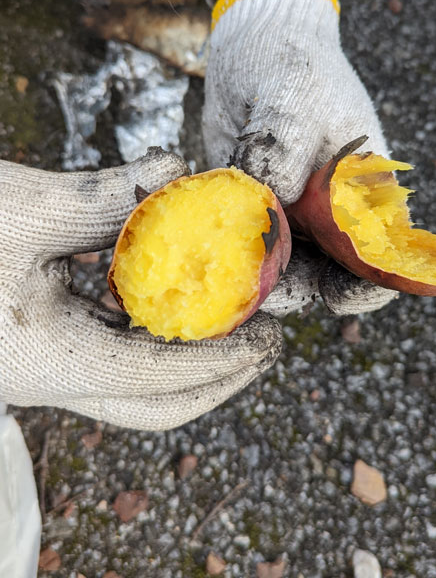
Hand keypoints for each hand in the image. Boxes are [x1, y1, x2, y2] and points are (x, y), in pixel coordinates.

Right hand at [0, 148, 280, 429]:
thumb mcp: (23, 208)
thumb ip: (101, 198)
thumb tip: (173, 172)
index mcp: (49, 362)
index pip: (154, 378)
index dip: (219, 360)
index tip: (270, 337)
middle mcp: (47, 381)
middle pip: (150, 405)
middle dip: (214, 380)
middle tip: (264, 345)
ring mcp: (41, 371)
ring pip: (130, 387)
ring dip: (184, 358)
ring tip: (230, 318)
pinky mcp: (38, 351)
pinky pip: (107, 358)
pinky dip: (147, 336)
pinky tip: (170, 296)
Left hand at [203, 0, 396, 316]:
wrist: (251, 38)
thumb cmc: (291, 60)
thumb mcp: (293, 94)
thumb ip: (283, 145)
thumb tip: (270, 199)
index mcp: (363, 192)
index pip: (379, 257)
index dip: (365, 288)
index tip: (336, 295)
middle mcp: (326, 212)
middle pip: (319, 275)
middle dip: (289, 289)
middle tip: (255, 289)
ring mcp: (284, 213)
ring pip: (270, 267)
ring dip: (243, 276)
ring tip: (211, 266)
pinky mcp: (242, 207)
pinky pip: (228, 238)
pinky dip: (207, 244)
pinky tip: (181, 232)